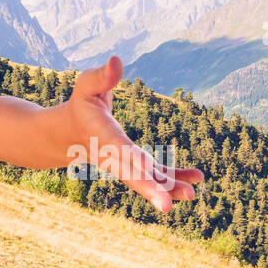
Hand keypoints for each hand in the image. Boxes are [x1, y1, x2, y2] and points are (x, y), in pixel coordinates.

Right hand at [66, 56, 203, 211]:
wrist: (69, 135)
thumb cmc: (81, 104)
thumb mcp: (87, 86)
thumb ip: (102, 76)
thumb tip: (117, 60)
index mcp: (101, 135)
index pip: (117, 147)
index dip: (132, 157)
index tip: (148, 167)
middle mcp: (113, 156)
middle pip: (131, 176)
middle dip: (150, 190)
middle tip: (167, 207)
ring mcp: (126, 165)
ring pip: (147, 181)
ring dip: (169, 188)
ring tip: (192, 194)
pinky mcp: (136, 166)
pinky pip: (157, 175)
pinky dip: (175, 178)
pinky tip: (198, 178)